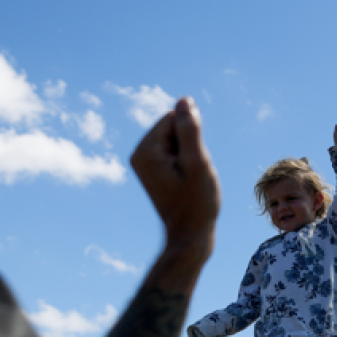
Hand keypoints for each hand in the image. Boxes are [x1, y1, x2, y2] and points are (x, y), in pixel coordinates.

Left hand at [130, 97, 220, 250]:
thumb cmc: (196, 203)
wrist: (190, 235)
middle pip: (174, 128)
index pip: (175, 118)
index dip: (192, 139)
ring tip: (189, 181)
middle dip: (190, 146)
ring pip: (177, 140)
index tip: (191, 166)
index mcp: (145, 151)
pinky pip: (174, 152)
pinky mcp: (152, 170)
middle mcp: (138, 154)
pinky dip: (185, 164)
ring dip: (190, 156)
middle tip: (191, 176)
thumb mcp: (198, 163)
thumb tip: (184, 101)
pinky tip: (185, 183)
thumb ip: (190, 130)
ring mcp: (143, 163)